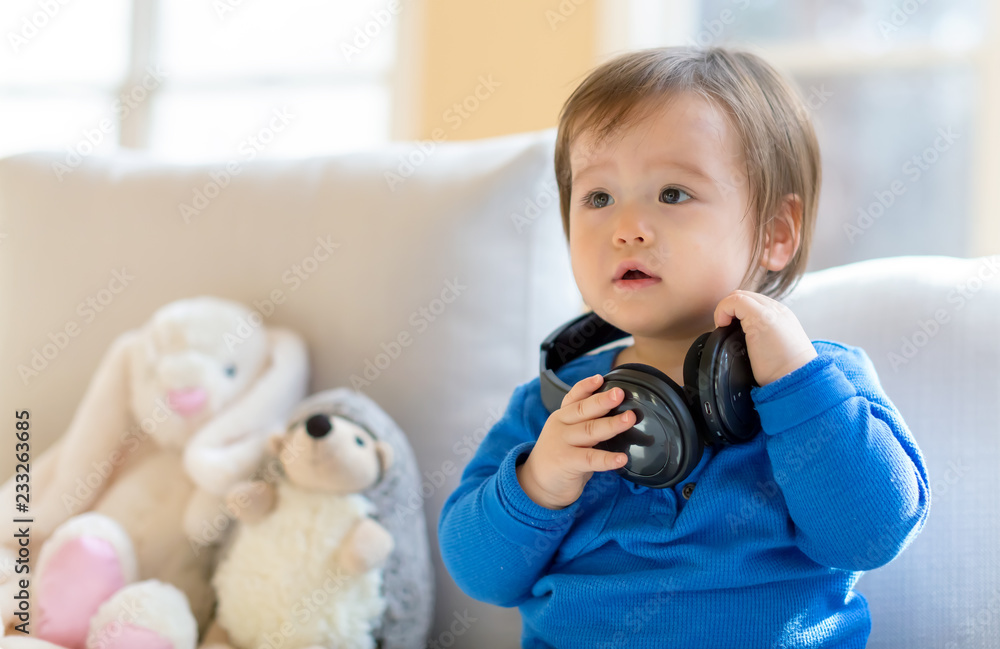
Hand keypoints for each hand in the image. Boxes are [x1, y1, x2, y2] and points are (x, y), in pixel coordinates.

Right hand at [516, 374, 631, 509]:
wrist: (536, 484)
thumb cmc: (560, 456)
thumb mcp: (569, 434)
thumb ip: (586, 423)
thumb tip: (620, 413)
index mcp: (562, 417)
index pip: (574, 397)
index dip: (586, 386)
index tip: (601, 378)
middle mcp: (561, 426)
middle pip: (583, 410)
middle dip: (603, 401)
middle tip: (620, 393)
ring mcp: (562, 444)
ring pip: (589, 431)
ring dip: (611, 424)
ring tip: (629, 419)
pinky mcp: (566, 463)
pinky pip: (590, 459)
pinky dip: (607, 459)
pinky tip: (621, 458)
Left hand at [714, 290, 817, 386]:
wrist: (798, 379)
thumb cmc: (784, 373)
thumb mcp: (775, 351)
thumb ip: (762, 340)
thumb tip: (744, 346)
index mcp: (781, 317)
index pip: (754, 302)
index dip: (737, 313)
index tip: (730, 332)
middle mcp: (777, 310)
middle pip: (745, 296)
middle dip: (730, 310)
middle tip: (725, 331)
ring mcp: (770, 311)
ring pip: (739, 295)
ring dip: (725, 311)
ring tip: (724, 330)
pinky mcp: (761, 316)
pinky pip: (734, 300)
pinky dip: (722, 311)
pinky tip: (723, 327)